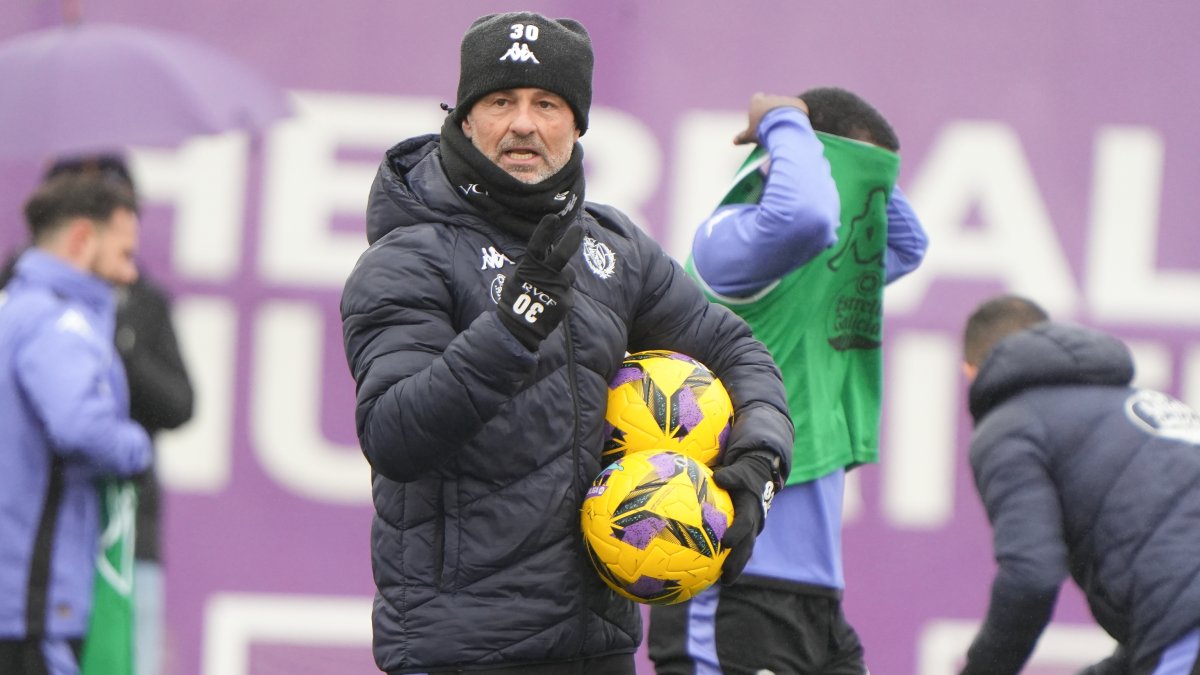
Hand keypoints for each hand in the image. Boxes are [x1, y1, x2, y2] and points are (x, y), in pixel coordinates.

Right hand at [496, 214, 582, 349]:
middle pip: (562, 255)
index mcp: (530, 267)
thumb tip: (548, 252)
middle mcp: (546, 276)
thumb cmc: (514, 300)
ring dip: (564, 277)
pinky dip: (562, 295)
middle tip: (579, 228)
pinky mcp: (567, 301)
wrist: (519, 328)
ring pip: (569, 274)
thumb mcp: (517, 278)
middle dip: (571, 239)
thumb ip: (533, 266)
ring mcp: (558, 288)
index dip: (545, 230)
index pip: (537, 244)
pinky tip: (551, 303)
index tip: (552, 217)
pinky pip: (568, 291)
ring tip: (550, 289)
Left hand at [712, 450, 781, 583]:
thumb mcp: (738, 472)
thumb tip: (718, 477)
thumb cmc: (743, 475)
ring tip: (724, 582)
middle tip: (726, 576)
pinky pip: (738, 550)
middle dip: (738, 561)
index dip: (737, 533)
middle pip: (747, 546)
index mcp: (751, 509)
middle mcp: (754, 523)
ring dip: (736, 567)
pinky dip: (729, 561)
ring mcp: (752, 531)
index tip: (725, 542)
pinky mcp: (746, 535)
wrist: (759, 479)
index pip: (745, 523)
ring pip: (745, 552)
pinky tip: (714, 573)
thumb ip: (729, 475)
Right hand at [733, 92, 809, 144]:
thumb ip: (742, 137)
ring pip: (785, 105)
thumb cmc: (763, 131)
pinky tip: (796, 125)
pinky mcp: (798, 103)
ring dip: (785, 112)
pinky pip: (797, 108)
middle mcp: (771, 98)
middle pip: (771, 101)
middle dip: (773, 110)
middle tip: (774, 124)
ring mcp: (785, 99)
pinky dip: (797, 115)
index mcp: (757, 102)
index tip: (760, 115)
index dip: (759, 106)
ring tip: (786, 126)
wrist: (783, 127)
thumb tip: (734, 142)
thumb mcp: (751, 136)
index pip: (757, 99)